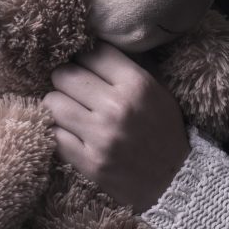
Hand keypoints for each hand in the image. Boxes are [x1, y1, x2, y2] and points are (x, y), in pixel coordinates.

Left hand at [43, 42, 189, 212]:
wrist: (175, 182)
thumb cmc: (164, 131)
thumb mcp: (157, 91)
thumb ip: (127, 68)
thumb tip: (93, 46)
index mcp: (137, 84)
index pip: (92, 53)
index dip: (84, 57)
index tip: (85, 67)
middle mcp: (117, 107)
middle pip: (65, 75)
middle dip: (65, 79)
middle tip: (71, 88)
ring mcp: (101, 136)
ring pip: (53, 103)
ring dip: (57, 105)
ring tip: (67, 110)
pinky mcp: (89, 162)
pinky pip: (54, 136)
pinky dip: (57, 132)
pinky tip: (67, 132)